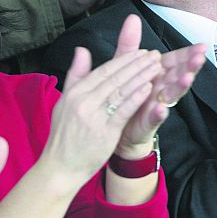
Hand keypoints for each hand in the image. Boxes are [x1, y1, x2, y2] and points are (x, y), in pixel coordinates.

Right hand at [41, 18, 163, 184]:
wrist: (60, 167)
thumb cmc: (65, 135)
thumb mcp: (65, 102)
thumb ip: (76, 75)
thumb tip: (81, 50)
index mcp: (75, 92)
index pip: (104, 70)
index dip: (125, 59)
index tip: (141, 51)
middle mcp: (83, 101)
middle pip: (115, 78)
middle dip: (138, 64)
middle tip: (155, 55)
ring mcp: (93, 116)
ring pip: (122, 91)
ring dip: (141, 77)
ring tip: (157, 67)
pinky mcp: (104, 131)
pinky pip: (123, 110)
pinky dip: (136, 97)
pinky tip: (148, 88)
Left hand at [109, 15, 207, 159]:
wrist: (114, 126)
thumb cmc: (125, 93)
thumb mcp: (124, 65)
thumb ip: (129, 43)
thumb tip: (132, 18)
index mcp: (158, 72)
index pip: (176, 60)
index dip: (188, 53)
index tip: (202, 46)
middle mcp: (161, 87)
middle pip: (179, 75)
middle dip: (190, 66)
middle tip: (199, 58)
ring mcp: (157, 104)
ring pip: (172, 94)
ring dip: (181, 86)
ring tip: (187, 78)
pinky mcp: (148, 122)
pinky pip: (155, 118)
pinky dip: (159, 113)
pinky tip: (161, 109)